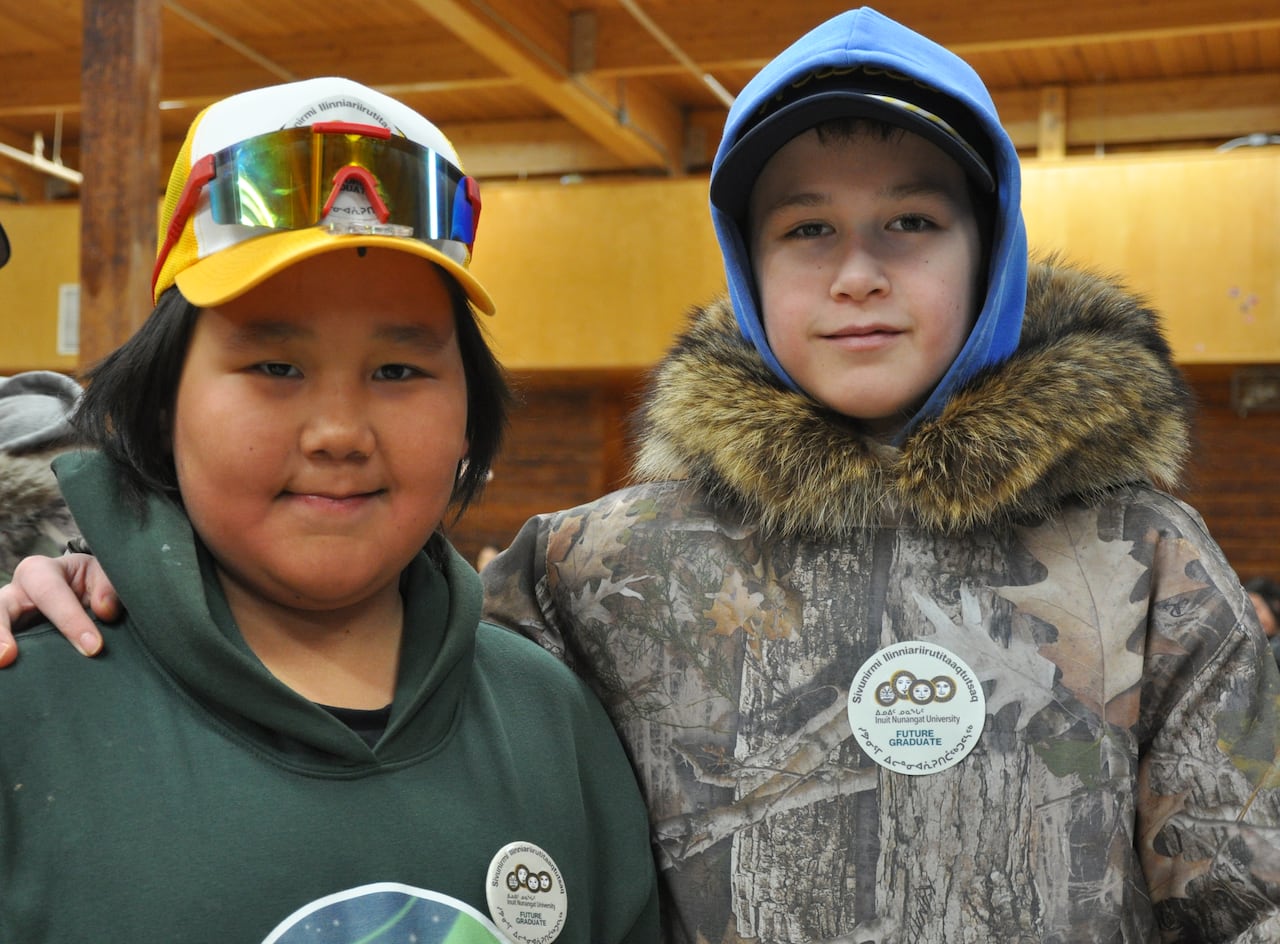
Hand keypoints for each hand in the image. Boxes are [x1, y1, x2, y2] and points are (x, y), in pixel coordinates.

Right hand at [0, 554, 120, 665]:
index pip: (51, 594)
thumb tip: (105, 611)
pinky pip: (4, 649)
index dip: (71, 621)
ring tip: (2, 666)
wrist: (78, 590)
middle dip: (0, 632)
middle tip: (7, 656)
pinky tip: (12, 678)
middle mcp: (15, 594)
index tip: (93, 647)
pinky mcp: (9, 639)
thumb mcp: (101, 574)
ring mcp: (7, 619)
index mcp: (39, 572)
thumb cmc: (87, 580)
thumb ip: (107, 587)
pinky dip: (4, 658)